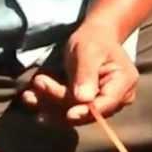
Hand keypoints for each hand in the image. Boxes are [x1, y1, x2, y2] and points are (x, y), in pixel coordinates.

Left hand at [22, 21, 138, 124]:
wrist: (94, 37)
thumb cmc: (94, 40)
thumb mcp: (88, 51)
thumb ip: (86, 74)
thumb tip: (83, 99)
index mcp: (123, 84)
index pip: (105, 105)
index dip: (87, 112)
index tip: (69, 114)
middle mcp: (116, 100)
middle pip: (85, 111)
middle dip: (59, 100)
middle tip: (37, 82)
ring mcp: (100, 106)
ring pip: (72, 113)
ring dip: (48, 105)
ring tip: (28, 95)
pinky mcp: (85, 107)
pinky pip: (65, 110)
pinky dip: (47, 104)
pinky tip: (31, 98)